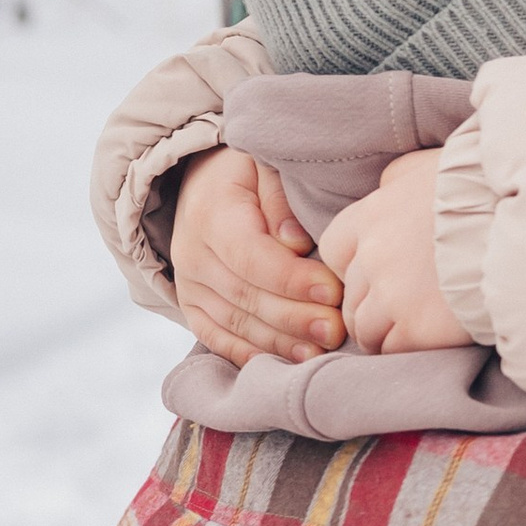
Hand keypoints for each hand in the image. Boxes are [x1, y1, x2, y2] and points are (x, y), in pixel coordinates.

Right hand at [172, 146, 344, 366]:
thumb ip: (280, 197)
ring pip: (234, 323)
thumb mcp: (264, 164)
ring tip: (320, 352)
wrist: (201, 183)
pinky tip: (285, 361)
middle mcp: (192, 254)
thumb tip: (295, 242)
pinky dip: (251, 354)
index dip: (293, 279)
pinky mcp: (192, 306)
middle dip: (294, 317)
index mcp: (210, 213)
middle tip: (336, 330)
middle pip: (246, 295)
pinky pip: (217, 338)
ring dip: (279, 342)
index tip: (333, 291)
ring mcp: (189, 284)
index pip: (252, 257)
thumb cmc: (246, 171)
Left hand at [319, 149, 470, 353]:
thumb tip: (386, 187)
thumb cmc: (483, 190)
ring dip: (382, 333)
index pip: (332, 251)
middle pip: (349, 296)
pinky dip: (405, 349)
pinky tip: (426, 340)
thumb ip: (398, 180)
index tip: (374, 274)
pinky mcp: (418, 329)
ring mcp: (393, 296)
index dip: (352, 267)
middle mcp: (373, 257)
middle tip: (397, 309)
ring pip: (364, 329)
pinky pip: (393, 350)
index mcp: (372, 216)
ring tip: (411, 330)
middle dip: (369, 305)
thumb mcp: (430, 167)